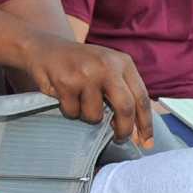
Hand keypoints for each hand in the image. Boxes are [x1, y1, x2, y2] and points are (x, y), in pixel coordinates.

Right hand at [21, 34, 153, 145]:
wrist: (45, 49)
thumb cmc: (80, 64)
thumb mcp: (107, 68)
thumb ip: (123, 91)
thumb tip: (137, 131)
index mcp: (122, 62)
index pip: (141, 97)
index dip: (145, 123)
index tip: (147, 143)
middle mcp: (107, 66)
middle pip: (125, 108)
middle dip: (124, 130)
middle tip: (120, 140)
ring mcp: (86, 74)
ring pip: (95, 116)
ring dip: (88, 117)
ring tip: (80, 102)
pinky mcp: (66, 83)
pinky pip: (73, 113)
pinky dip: (70, 111)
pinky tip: (65, 96)